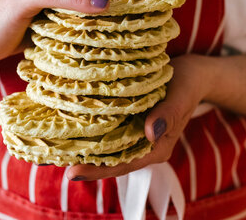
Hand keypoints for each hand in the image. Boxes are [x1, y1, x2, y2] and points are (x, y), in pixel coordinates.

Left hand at [67, 55, 215, 180]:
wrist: (194, 73)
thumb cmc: (188, 83)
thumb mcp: (181, 95)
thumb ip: (168, 114)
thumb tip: (150, 133)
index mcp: (157, 147)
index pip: (124, 164)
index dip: (98, 170)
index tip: (72, 172)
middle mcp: (144, 145)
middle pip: (110, 161)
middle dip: (84, 162)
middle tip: (52, 159)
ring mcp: (136, 135)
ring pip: (107, 148)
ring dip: (84, 148)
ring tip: (54, 147)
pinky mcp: (130, 121)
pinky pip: (109, 132)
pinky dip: (92, 132)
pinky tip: (71, 127)